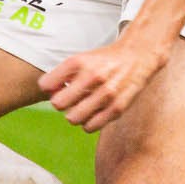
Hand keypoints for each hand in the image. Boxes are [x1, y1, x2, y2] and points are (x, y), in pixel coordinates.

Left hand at [38, 34, 169, 132]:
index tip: (57, 88)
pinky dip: (87, 123)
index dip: (49, 89)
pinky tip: (93, 113)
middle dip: (60, 103)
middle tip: (69, 99)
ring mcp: (106, 93)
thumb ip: (61, 75)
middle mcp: (92, 76)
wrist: (138, 56)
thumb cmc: (104, 60)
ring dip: (73, 115)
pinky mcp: (117, 108)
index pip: (46, 85)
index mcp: (79, 62)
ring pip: (73, 118)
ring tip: (81, 107)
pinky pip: (90, 126)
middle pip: (58, 104)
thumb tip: (47, 94)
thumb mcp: (81, 59)